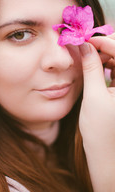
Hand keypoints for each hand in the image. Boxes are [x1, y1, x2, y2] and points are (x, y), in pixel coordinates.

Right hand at [78, 33, 114, 191]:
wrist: (106, 153)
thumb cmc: (100, 130)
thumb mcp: (93, 97)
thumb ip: (91, 68)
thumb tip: (84, 46)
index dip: (106, 42)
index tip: (87, 38)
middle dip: (106, 46)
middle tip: (87, 44)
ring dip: (105, 54)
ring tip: (89, 54)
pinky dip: (107, 64)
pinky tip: (96, 65)